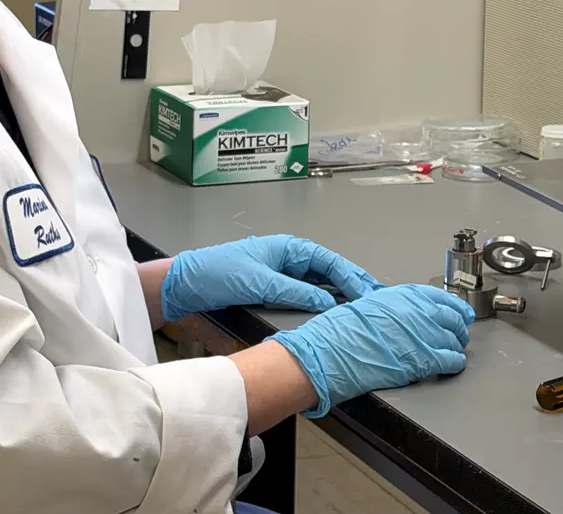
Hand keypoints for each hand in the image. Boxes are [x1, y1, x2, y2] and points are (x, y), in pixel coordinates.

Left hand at [160, 235, 383, 322]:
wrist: (186, 285)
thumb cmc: (220, 274)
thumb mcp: (260, 282)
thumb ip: (295, 291)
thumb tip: (329, 302)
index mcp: (287, 248)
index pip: (328, 261)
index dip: (351, 277)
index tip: (370, 293)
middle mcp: (287, 258)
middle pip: (327, 271)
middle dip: (351, 284)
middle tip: (376, 300)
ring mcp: (280, 274)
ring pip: (318, 284)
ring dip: (338, 295)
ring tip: (360, 309)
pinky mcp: (272, 289)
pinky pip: (304, 294)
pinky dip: (321, 302)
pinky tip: (331, 314)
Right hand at [267, 284, 474, 417]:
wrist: (333, 351)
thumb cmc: (342, 330)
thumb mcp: (369, 303)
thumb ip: (393, 306)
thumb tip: (404, 313)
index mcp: (404, 295)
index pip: (441, 296)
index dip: (454, 306)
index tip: (460, 311)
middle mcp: (418, 311)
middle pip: (452, 317)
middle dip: (458, 326)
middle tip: (460, 332)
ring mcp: (423, 335)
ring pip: (454, 339)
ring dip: (456, 345)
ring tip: (455, 349)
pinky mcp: (423, 359)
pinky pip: (450, 360)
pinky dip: (455, 362)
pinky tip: (453, 364)